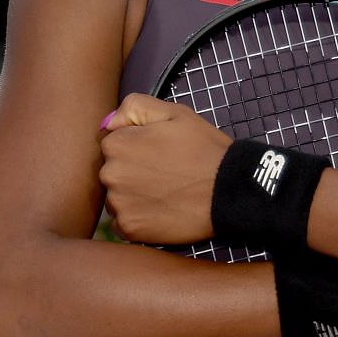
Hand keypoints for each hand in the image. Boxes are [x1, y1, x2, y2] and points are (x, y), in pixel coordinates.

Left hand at [98, 94, 231, 244]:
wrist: (229, 190)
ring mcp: (118, 204)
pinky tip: (159, 210)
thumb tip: (107, 123)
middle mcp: (109, 174)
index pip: (113, 144)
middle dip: (131, 171)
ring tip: (164, 193)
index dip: (136, 147)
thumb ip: (134, 108)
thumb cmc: (204, 148)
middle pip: (112, 172)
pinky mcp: (129, 229)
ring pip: (116, 197)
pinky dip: (137, 218)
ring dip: (132, 196)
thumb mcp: (174, 113)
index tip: (158, 153)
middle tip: (163, 174)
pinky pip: (122, 222)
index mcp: (116, 144)